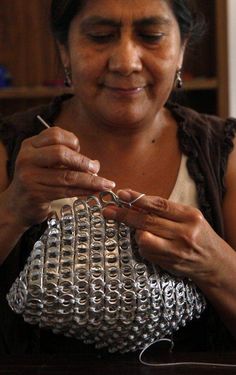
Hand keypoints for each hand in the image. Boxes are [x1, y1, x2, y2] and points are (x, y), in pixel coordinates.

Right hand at [5, 127, 114, 227]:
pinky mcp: (36, 194)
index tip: (80, 150)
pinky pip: (66, 191)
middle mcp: (27, 158)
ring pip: (66, 176)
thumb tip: (95, 164)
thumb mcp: (44, 162)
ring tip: (105, 184)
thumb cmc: (37, 180)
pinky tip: (94, 192)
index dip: (72, 141)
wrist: (17, 205)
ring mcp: (30, 177)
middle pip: (60, 153)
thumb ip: (65, 158)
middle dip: (83, 161)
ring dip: (90, 181)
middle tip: (96, 168)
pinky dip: (83, 191)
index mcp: (30, 145)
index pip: (55, 134)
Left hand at [103, 189, 225, 284]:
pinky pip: (146, 251)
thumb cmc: (198, 234)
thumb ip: (165, 211)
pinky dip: (142, 245)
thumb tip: (136, 203)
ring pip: (143, 238)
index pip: (159, 205)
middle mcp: (184, 233)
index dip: (137, 199)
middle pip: (147, 221)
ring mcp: (176, 250)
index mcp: (190, 216)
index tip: (121, 194)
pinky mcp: (169, 263)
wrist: (213, 262)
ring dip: (135, 233)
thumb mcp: (188, 217)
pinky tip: (148, 243)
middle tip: (108, 211)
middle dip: (124, 215)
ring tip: (139, 230)